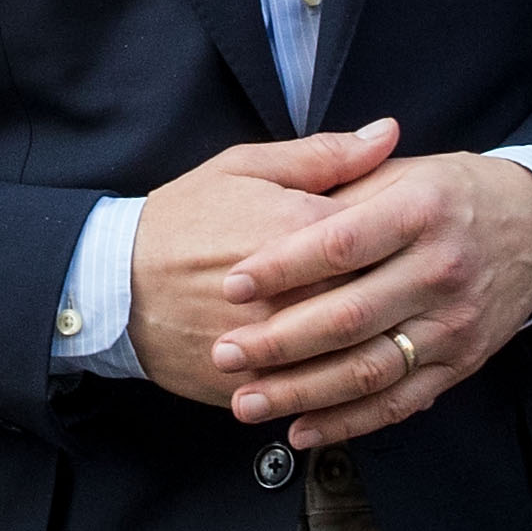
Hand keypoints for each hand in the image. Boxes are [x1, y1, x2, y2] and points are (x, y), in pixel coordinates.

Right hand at [125, 122, 405, 406]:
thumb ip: (324, 156)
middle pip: (376, 300)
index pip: (382, 237)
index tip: (419, 243)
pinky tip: (359, 381)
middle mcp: (290, 292)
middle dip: (402, 299)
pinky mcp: (250, 384)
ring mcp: (270, 345)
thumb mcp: (245, 167)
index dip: (408, 241)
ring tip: (397, 339)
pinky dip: (338, 394)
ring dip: (381, 352)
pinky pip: (309, 396)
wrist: (112, 283)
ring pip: (350, 358)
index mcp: (297, 229)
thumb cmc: (182, 218)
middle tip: (419, 294)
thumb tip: (387, 133)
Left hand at [211, 151, 531, 448]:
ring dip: (303, 392)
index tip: (232, 282)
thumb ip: (342, 179)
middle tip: (226, 353)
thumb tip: (280, 192)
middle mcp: (441, 269)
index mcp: (421, 211)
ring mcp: (454, 323)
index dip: (283, 266)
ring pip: (370, 369)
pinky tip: (301, 427)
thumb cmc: (451, 195)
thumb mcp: (403, 170)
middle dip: (279, 342)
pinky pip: (398, 402)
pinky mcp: (460, 364)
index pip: (341, 244)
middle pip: (350, 316)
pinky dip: (348, 422)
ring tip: (247, 401)